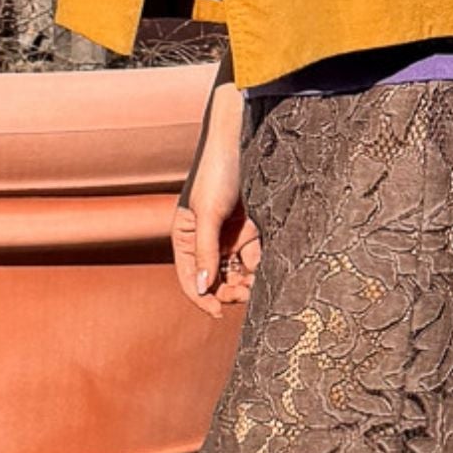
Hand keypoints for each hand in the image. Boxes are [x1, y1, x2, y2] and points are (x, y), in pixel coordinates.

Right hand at [172, 98, 261, 320]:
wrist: (243, 141)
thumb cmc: (217, 172)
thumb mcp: (208, 213)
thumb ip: (204, 252)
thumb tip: (201, 288)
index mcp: (186, 237)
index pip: (190, 278)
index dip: (202, 298)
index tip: (218, 312)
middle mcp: (206, 240)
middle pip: (215, 279)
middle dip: (229, 290)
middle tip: (246, 294)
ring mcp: (229, 236)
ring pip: (237, 271)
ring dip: (247, 280)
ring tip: (258, 282)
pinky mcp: (250, 229)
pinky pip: (255, 256)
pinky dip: (260, 264)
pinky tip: (267, 265)